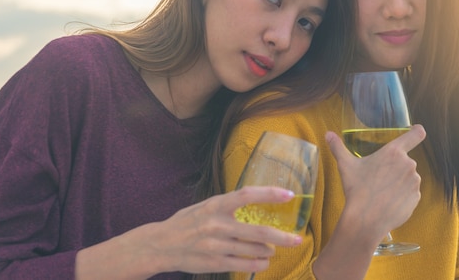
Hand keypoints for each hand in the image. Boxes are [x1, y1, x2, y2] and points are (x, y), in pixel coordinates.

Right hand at [75, 186, 300, 278]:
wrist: (161, 245)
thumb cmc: (186, 222)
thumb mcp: (204, 206)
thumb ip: (227, 205)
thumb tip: (254, 199)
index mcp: (215, 205)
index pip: (247, 195)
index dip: (269, 194)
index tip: (289, 195)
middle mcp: (217, 224)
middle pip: (258, 232)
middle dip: (282, 237)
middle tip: (297, 239)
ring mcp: (216, 245)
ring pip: (254, 251)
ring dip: (268, 251)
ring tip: (273, 250)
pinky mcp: (214, 263)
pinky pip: (244, 265)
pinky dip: (258, 264)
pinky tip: (264, 262)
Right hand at [325, 125, 423, 241]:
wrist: (366, 219)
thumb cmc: (356, 189)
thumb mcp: (345, 165)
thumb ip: (337, 147)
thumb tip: (328, 134)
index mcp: (393, 152)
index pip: (416, 134)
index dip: (417, 131)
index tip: (417, 130)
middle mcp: (408, 164)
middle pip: (405, 161)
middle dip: (394, 168)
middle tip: (378, 178)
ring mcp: (414, 182)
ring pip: (407, 178)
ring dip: (398, 182)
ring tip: (381, 192)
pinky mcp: (416, 198)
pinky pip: (410, 194)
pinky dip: (401, 197)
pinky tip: (388, 202)